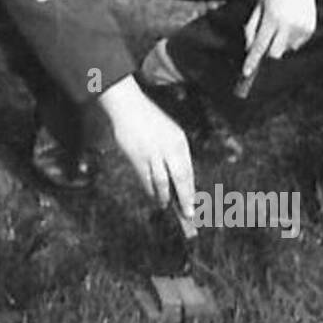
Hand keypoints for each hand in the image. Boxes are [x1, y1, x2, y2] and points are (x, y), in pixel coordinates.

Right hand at [98, 75, 195, 215]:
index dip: (190, 191)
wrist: (128, 108)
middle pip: (180, 179)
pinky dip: (150, 190)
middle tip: (188, 215)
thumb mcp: (170, 135)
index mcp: (179, 142)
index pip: (188, 172)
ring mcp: (152, 153)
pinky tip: (154, 196)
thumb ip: (176, 156)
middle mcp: (168, 148)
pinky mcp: (136, 157)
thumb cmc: (151, 123)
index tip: (193, 206)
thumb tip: (181, 182)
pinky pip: (146, 179)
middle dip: (184, 199)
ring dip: (164, 198)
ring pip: (161, 182)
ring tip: (166, 206)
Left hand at [240, 0, 322, 80]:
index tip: (246, 72)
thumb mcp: (258, 6)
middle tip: (268, 39)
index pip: (259, 45)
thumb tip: (249, 48)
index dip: (252, 60)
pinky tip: (292, 22)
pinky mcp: (309, 29)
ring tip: (282, 23)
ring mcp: (299, 28)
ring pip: (286, 49)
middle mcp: (286, 24)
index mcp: (271, 18)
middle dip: (268, 52)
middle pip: (274, 53)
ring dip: (281, 43)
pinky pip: (296, 44)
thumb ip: (251, 27)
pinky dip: (291, 38)